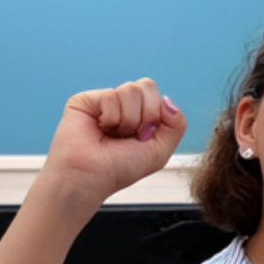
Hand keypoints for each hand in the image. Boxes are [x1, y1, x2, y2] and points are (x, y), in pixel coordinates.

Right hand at [42, 78, 186, 205]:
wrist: (92, 177)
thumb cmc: (122, 168)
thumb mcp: (160, 150)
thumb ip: (176, 125)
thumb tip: (167, 99)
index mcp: (141, 115)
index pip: (158, 96)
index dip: (156, 117)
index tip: (144, 138)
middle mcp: (124, 106)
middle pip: (147, 85)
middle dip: (146, 114)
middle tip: (132, 135)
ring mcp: (105, 101)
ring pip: (131, 89)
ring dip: (128, 119)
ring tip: (114, 134)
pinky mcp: (86, 99)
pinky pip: (110, 95)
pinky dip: (111, 117)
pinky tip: (100, 128)